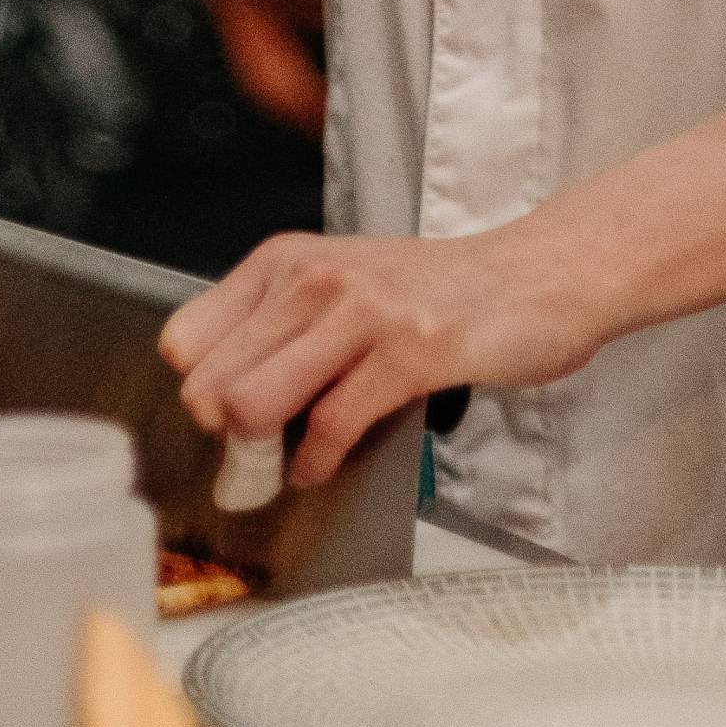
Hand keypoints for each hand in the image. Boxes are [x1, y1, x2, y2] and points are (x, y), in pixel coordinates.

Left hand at [160, 214, 608, 486]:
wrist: (539, 274)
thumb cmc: (439, 290)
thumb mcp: (341, 287)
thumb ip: (284, 332)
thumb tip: (221, 403)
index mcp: (286, 262)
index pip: (186, 341)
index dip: (201, 391)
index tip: (226, 419)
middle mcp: (313, 279)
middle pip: (210, 384)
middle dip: (225, 438)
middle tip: (254, 459)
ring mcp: (362, 313)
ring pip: (255, 403)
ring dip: (263, 457)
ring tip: (284, 464)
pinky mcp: (410, 352)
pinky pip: (332, 425)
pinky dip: (318, 462)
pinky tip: (325, 464)